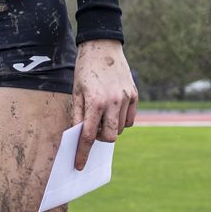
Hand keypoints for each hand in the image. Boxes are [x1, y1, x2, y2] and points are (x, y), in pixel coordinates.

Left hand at [72, 39, 137, 168]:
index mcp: (94, 102)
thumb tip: (77, 136)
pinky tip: (112, 111)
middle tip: (92, 129)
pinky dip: (121, 121)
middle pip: (109, 138)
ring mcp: (126, 99)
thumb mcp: (76, 91)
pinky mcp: (134, 95)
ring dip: (109, 129)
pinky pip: (129, 120)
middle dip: (99, 139)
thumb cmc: (85, 69)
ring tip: (101, 115)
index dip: (82, 152)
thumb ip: (77, 115)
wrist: (102, 46)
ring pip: (120, 130)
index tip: (79, 165)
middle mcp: (113, 102)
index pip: (88, 135)